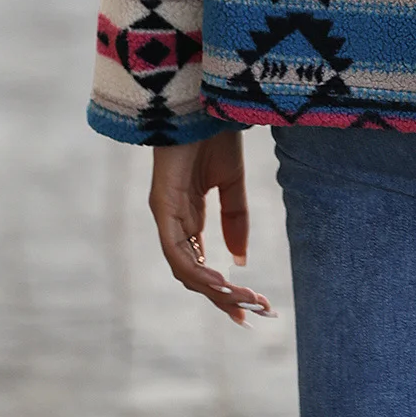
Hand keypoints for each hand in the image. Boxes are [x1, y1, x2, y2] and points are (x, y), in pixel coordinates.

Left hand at [149, 133, 274, 325]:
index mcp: (188, 218)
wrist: (201, 102)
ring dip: (214, 289)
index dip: (223, 289)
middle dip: (223, 297)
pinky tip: (221, 281)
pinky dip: (197, 270)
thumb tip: (239, 260)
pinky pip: (177, 250)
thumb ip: (235, 219)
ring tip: (243, 300)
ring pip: (185, 269)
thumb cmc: (213, 135)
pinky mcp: (162, 206)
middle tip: (252, 314)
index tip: (251, 307)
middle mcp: (173, 222)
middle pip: (194, 274)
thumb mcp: (231, 182)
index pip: (200, 265)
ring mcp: (166, 216)